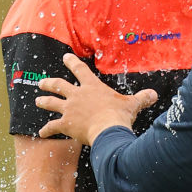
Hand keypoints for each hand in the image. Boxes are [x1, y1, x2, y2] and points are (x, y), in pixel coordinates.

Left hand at [36, 53, 157, 143]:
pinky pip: (52, 126)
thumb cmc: (119, 115)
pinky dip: (46, 130)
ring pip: (51, 103)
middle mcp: (77, 95)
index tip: (65, 57)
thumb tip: (154, 95)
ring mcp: (69, 109)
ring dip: (43, 101)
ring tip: (38, 101)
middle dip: (48, 83)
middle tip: (41, 82)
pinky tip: (41, 133)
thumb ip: (142, 98)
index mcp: (92, 87)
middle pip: (58, 85)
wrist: (108, 129)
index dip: (72, 62)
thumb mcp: (132, 104)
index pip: (80, 70)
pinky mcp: (65, 124)